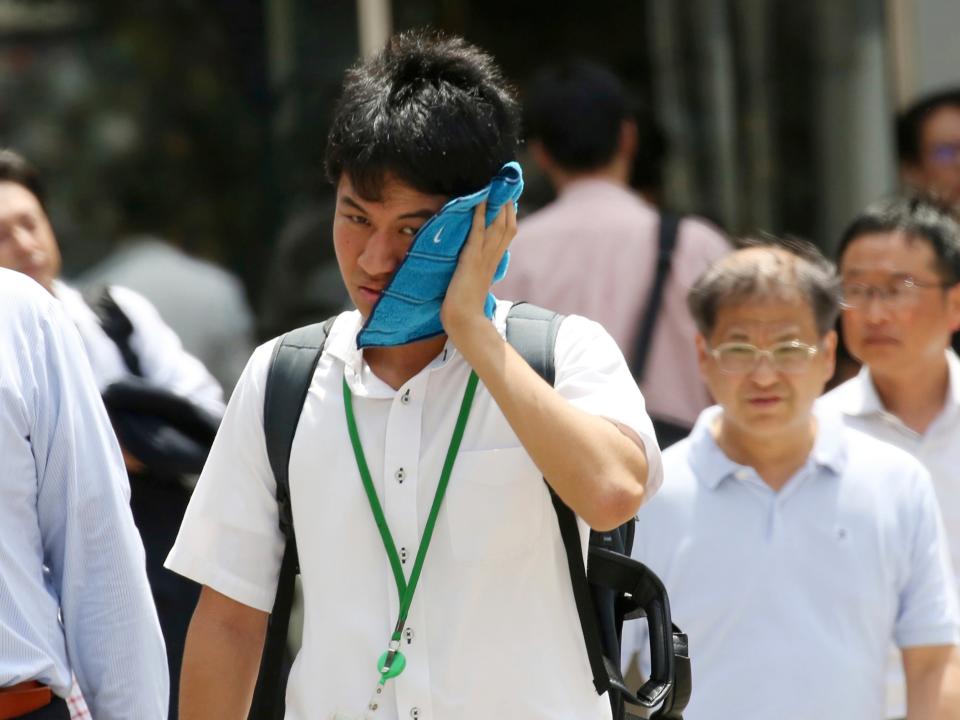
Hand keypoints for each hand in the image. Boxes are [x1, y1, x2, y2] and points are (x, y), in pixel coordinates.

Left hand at [440, 200, 515, 342]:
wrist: (465, 321)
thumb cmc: (466, 307)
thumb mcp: (474, 283)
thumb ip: (477, 272)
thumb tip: (474, 266)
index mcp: (493, 263)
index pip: (507, 235)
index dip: (510, 216)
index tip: (509, 200)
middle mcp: (493, 258)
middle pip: (508, 227)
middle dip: (508, 206)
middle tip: (506, 187)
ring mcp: (483, 258)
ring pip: (498, 227)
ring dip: (498, 206)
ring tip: (496, 187)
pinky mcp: (471, 259)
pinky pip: (478, 233)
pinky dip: (480, 216)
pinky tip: (480, 202)